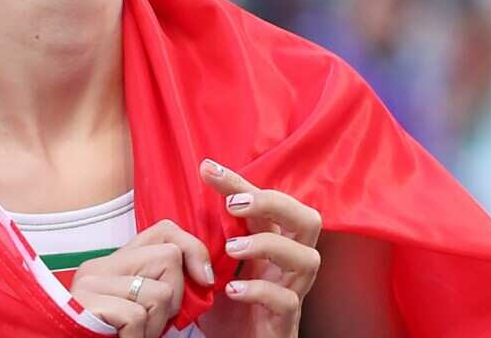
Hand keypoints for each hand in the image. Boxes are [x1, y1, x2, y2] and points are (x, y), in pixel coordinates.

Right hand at [71, 219, 213, 337]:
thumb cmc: (112, 336)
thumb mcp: (142, 307)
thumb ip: (162, 286)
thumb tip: (204, 276)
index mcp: (116, 262)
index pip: (164, 230)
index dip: (193, 249)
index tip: (204, 279)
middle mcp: (100, 265)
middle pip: (169, 257)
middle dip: (175, 298)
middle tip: (152, 324)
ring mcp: (90, 282)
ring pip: (160, 292)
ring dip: (156, 326)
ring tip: (134, 335)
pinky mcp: (85, 302)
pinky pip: (137, 316)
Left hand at [196, 159, 321, 337]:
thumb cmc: (228, 309)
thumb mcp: (214, 267)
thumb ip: (208, 240)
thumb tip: (181, 207)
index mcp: (274, 244)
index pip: (267, 204)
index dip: (240, 183)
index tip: (208, 169)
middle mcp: (290, 264)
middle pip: (308, 220)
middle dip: (274, 204)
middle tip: (235, 204)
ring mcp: (292, 292)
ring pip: (307, 258)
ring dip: (269, 245)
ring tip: (232, 248)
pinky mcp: (286, 322)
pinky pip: (286, 301)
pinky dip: (259, 290)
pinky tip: (232, 290)